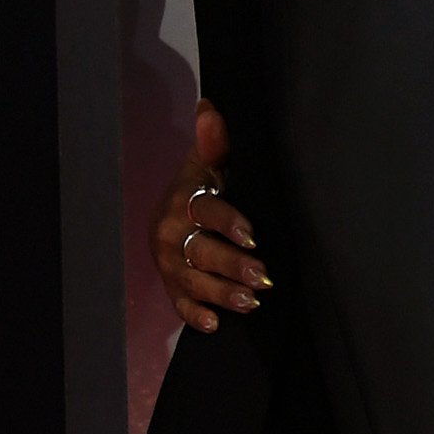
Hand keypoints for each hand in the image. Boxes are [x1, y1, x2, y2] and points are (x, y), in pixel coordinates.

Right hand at [153, 100, 268, 331]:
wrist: (175, 212)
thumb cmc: (205, 184)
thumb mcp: (208, 163)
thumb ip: (214, 143)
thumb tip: (210, 109)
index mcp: (185, 201)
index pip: (206, 212)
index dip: (228, 223)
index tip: (251, 236)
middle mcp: (172, 234)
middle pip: (202, 252)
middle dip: (231, 266)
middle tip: (263, 277)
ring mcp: (170, 262)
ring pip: (194, 281)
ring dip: (221, 293)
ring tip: (250, 302)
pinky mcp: (172, 285)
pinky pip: (179, 304)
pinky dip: (194, 315)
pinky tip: (213, 324)